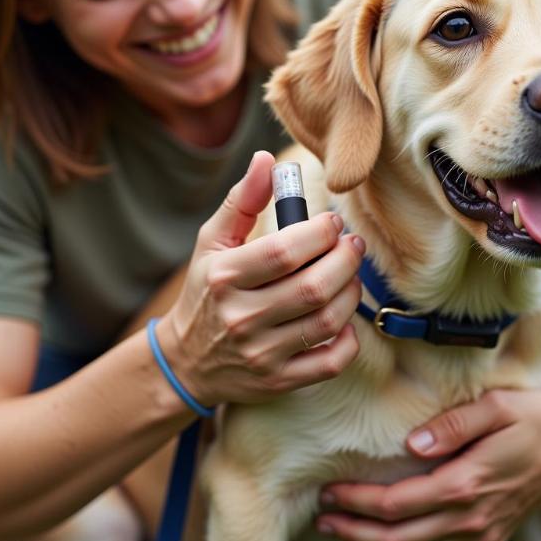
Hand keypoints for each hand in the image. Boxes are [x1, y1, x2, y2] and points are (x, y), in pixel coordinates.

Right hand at [161, 150, 364, 406]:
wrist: (187, 361)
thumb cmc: (207, 291)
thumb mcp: (212, 242)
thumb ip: (240, 201)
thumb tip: (265, 160)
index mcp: (224, 277)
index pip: (283, 251)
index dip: (319, 232)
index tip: (332, 222)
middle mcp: (241, 318)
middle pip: (313, 288)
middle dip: (345, 260)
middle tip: (352, 245)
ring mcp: (261, 354)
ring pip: (326, 322)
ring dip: (351, 292)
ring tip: (350, 274)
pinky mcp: (279, 380)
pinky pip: (330, 363)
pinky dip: (349, 340)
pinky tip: (343, 318)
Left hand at [316, 384, 540, 540]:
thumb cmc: (533, 415)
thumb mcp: (495, 406)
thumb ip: (452, 425)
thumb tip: (411, 445)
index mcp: (467, 484)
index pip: (397, 504)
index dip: (358, 501)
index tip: (329, 490)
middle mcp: (473, 518)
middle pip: (399, 538)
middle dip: (355, 530)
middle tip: (321, 517)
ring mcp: (482, 533)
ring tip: (339, 536)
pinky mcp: (489, 537)